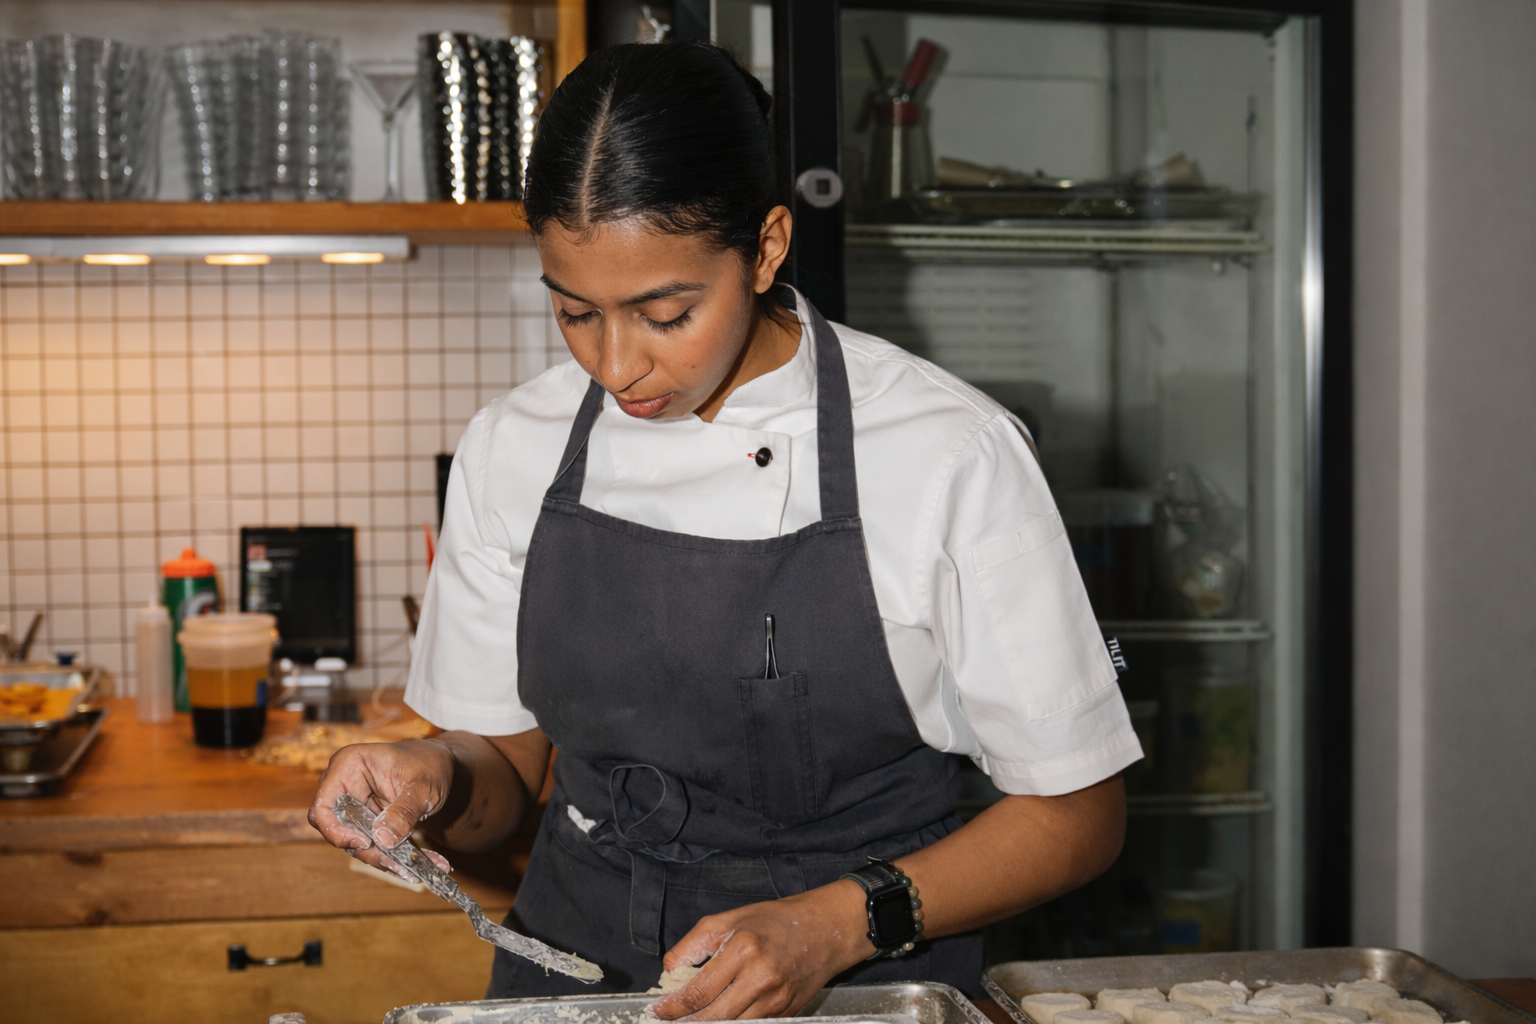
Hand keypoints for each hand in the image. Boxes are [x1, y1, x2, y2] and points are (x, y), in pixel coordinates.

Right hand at [307, 739, 456, 875]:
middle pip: (338, 830)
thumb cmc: (429, 766)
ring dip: (382, 857)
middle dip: (366, 850)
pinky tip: (417, 865)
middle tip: (397, 863)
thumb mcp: (422, 786)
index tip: (365, 843)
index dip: (335, 831)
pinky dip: (392, 856)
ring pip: (355, 842)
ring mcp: (353, 805)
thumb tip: (383, 839)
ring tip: (413, 867)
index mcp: (349, 765)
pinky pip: (371, 845)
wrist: (441, 767)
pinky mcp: (365, 821)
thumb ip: (404, 812)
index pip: (323, 807)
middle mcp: (344, 785)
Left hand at [648, 881, 872, 1020]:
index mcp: (744, 949)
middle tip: (668, 1021)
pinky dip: (733, 1023)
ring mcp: (776, 1000)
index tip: (658, 1011)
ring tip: (692, 1019)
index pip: (698, 992)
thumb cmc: (777, 920)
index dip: (672, 1007)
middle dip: (685, 1023)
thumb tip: (671, 971)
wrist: (826, 930)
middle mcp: (761, 978)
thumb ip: (695, 943)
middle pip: (713, 1018)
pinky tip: (720, 1016)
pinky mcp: (786, 1012)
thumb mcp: (730, 918)